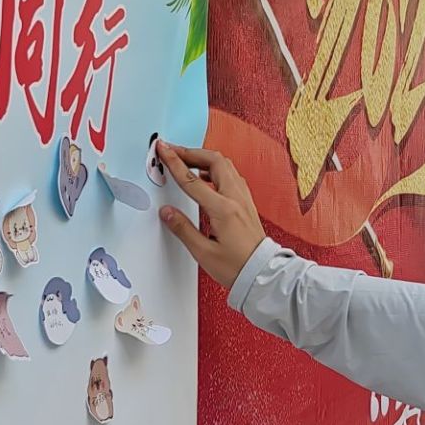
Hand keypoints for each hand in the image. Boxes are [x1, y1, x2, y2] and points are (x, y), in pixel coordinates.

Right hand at [156, 141, 265, 287]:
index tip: (163, 149)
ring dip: (204, 158)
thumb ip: (183, 229)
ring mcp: (243, 199)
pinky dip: (215, 168)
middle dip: (191, 152)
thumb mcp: (203, 253)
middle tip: (173, 151)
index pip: (193, 180)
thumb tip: (167, 212)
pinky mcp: (246, 203)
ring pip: (224, 165)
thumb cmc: (236, 267)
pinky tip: (206, 176)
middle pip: (214, 161)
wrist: (262, 274)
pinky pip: (231, 175)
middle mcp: (236, 198)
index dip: (175, 162)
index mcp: (223, 209)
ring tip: (187, 161)